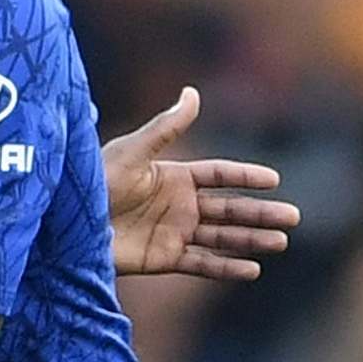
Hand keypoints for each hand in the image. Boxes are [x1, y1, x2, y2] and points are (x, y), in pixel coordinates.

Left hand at [105, 86, 300, 280]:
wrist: (69, 224)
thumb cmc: (94, 183)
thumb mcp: (132, 151)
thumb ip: (166, 127)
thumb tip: (193, 93)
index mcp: (172, 176)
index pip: (218, 175)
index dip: (245, 176)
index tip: (275, 179)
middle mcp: (177, 205)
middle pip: (228, 208)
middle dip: (260, 212)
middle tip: (294, 217)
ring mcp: (172, 232)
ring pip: (221, 237)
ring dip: (251, 239)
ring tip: (281, 241)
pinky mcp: (163, 259)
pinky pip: (202, 263)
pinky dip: (226, 267)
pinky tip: (252, 268)